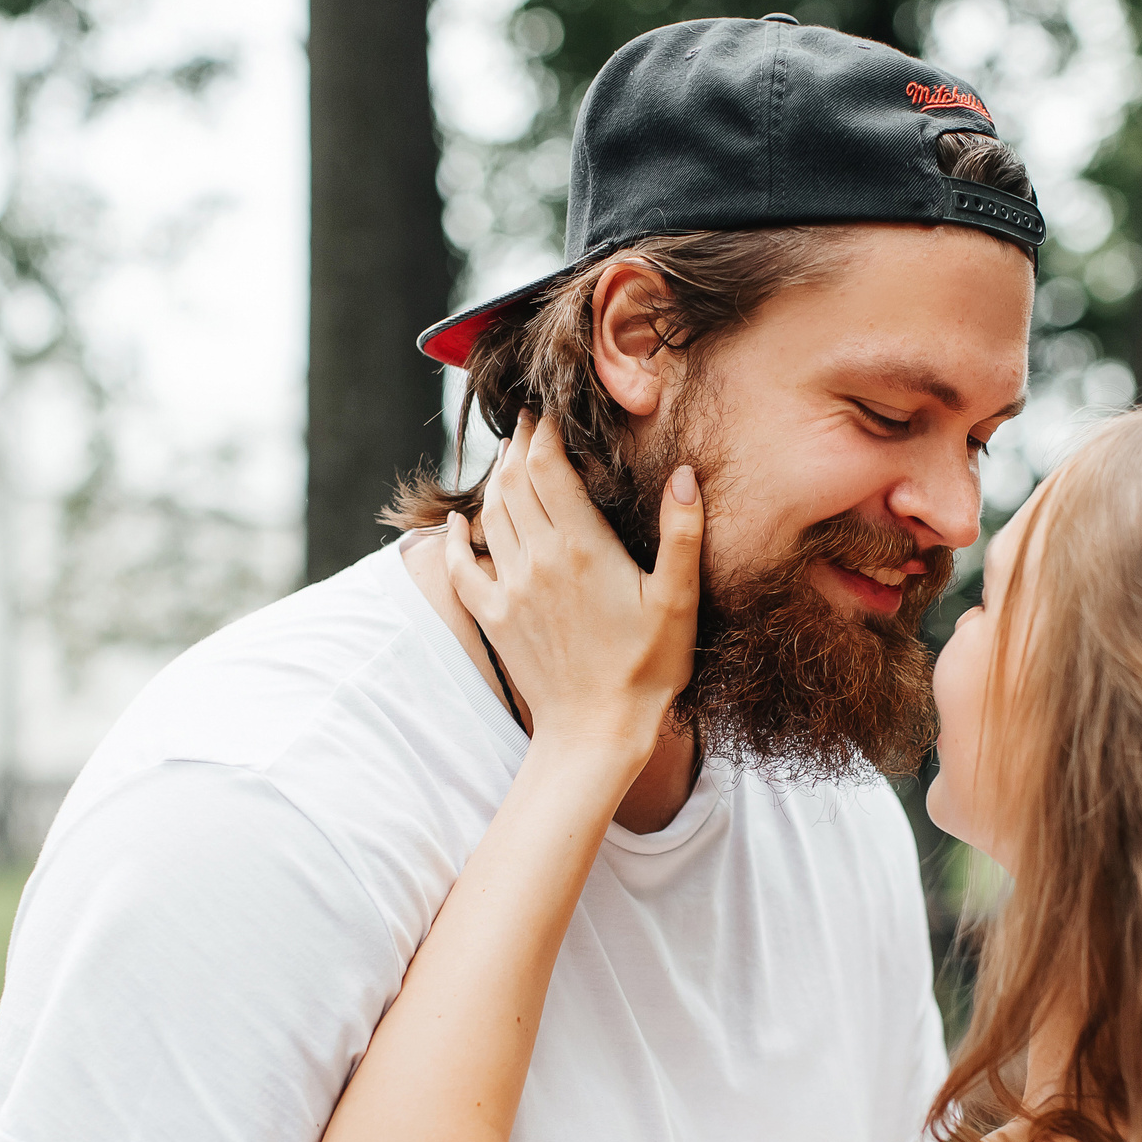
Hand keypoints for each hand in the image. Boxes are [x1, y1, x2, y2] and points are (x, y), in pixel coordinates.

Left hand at [445, 414, 701, 764]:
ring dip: (496, 480)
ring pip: (491, 515)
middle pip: (514, 482)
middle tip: (528, 423)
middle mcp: (538, 560)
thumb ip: (683, 533)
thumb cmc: (647, 667)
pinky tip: (459, 521)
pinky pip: (463, 567)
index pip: (549, 468)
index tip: (550, 412)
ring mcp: (510, 588)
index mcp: (582, 547)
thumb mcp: (679, 599)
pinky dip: (457, 538)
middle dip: (518, 446)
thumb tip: (684, 475)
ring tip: (508, 459)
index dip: (545, 433)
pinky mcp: (494, 617)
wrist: (597, 730)